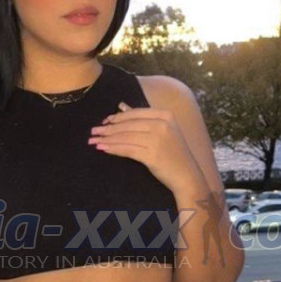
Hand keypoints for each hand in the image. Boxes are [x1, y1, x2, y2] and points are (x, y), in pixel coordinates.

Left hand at [88, 102, 204, 196]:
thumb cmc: (174, 153)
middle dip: (108, 128)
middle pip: (128, 125)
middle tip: (93, 131)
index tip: (104, 122)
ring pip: (126, 137)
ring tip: (94, 141)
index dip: (117, 117)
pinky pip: (127, 149)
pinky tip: (103, 149)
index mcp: (165, 115)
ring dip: (107, 139)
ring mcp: (157, 140)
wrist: (187, 175)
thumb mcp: (163, 130)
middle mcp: (162, 125)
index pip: (135, 113)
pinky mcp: (152, 155)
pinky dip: (113, 149)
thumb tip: (121, 106)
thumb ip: (143, 118)